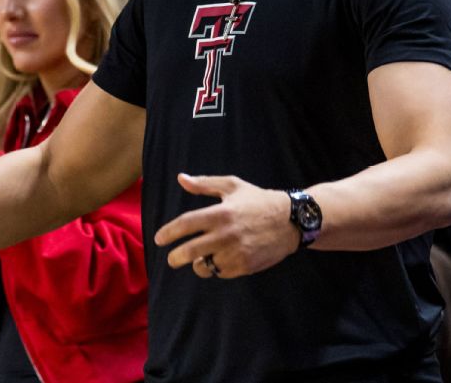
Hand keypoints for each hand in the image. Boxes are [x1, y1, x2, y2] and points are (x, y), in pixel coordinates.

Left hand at [153, 174, 297, 278]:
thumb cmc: (258, 201)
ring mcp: (236, 252)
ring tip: (201, 258)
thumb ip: (205, 184)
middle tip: (172, 259)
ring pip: (205, 266)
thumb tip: (181, 178)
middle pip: (190, 251)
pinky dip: (216, 268)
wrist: (291, 221)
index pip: (186, 224)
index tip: (159, 239)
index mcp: (221, 212)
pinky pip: (221, 272)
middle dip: (176, 258)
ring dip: (199, 263)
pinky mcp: (245, 266)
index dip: (168, 232)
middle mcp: (226, 234)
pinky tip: (221, 259)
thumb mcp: (232, 186)